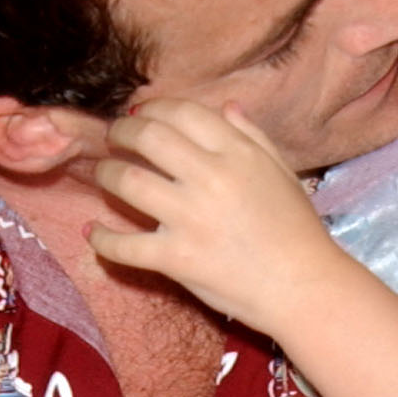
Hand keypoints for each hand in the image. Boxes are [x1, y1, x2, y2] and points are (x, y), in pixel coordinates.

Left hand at [90, 99, 341, 333]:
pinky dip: (103, 240)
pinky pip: (125, 246)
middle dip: (121, 132)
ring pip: (128, 182)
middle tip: (113, 139)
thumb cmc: (298, 232)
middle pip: (147, 137)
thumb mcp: (283, 173)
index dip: (153, 108)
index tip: (139, 114)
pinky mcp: (177, 258)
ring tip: (103, 176)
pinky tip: (93, 233)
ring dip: (106, 175)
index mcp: (237, 153)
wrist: (305, 288)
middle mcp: (211, 177)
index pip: (182, 113)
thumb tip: (226, 108)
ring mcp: (190, 218)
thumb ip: (253, 137)